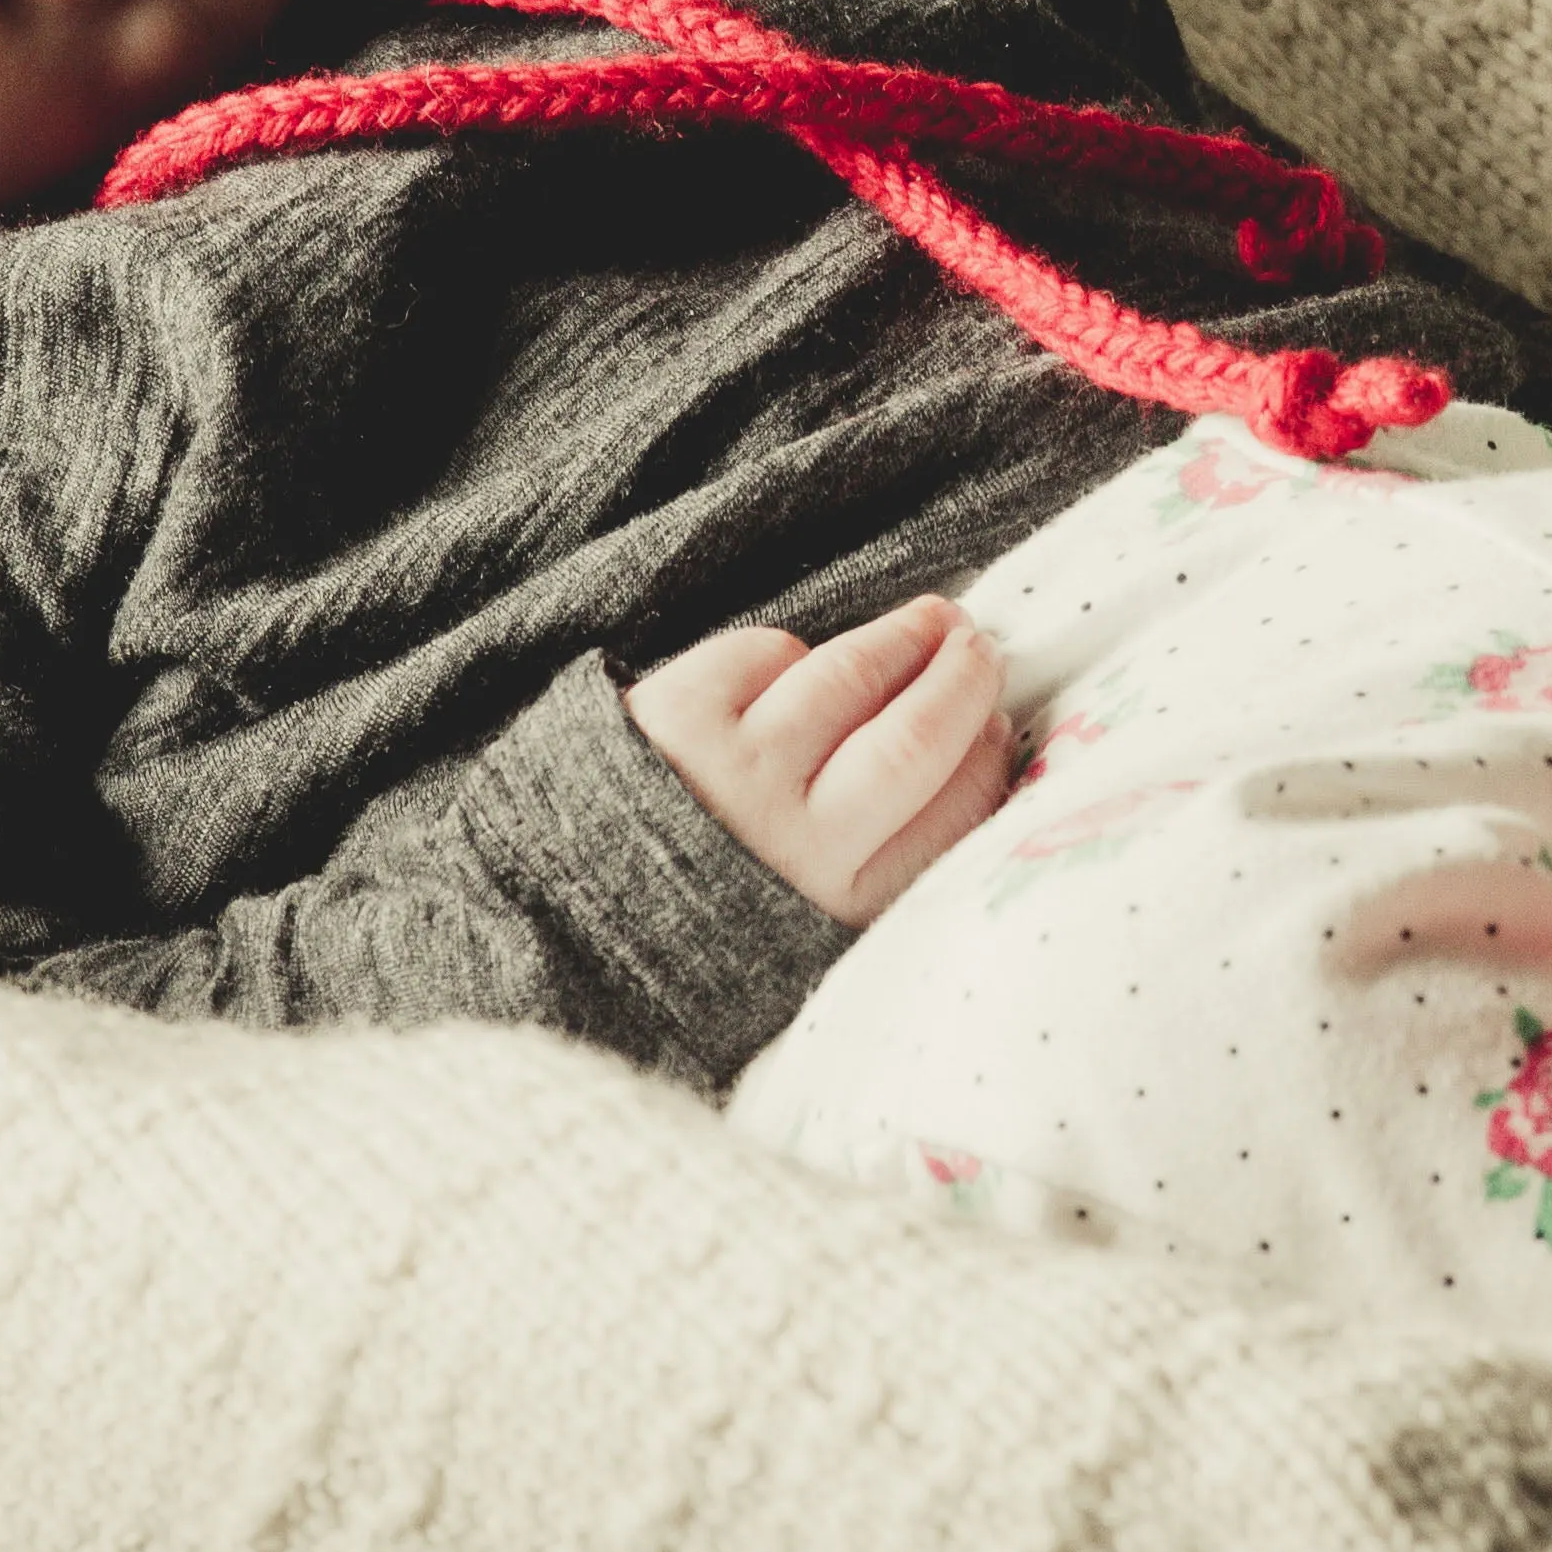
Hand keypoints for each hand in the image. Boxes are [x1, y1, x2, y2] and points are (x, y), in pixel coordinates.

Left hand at [625, 594, 1013, 925]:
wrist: (556, 921)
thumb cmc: (696, 917)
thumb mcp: (801, 929)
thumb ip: (882, 859)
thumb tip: (973, 746)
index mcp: (839, 913)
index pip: (950, 817)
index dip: (983, 759)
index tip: (995, 723)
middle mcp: (796, 844)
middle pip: (913, 740)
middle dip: (960, 682)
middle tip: (980, 647)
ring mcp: (736, 771)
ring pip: (847, 679)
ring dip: (899, 640)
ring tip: (929, 622)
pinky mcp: (679, 713)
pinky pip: (764, 656)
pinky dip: (784, 656)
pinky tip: (793, 671)